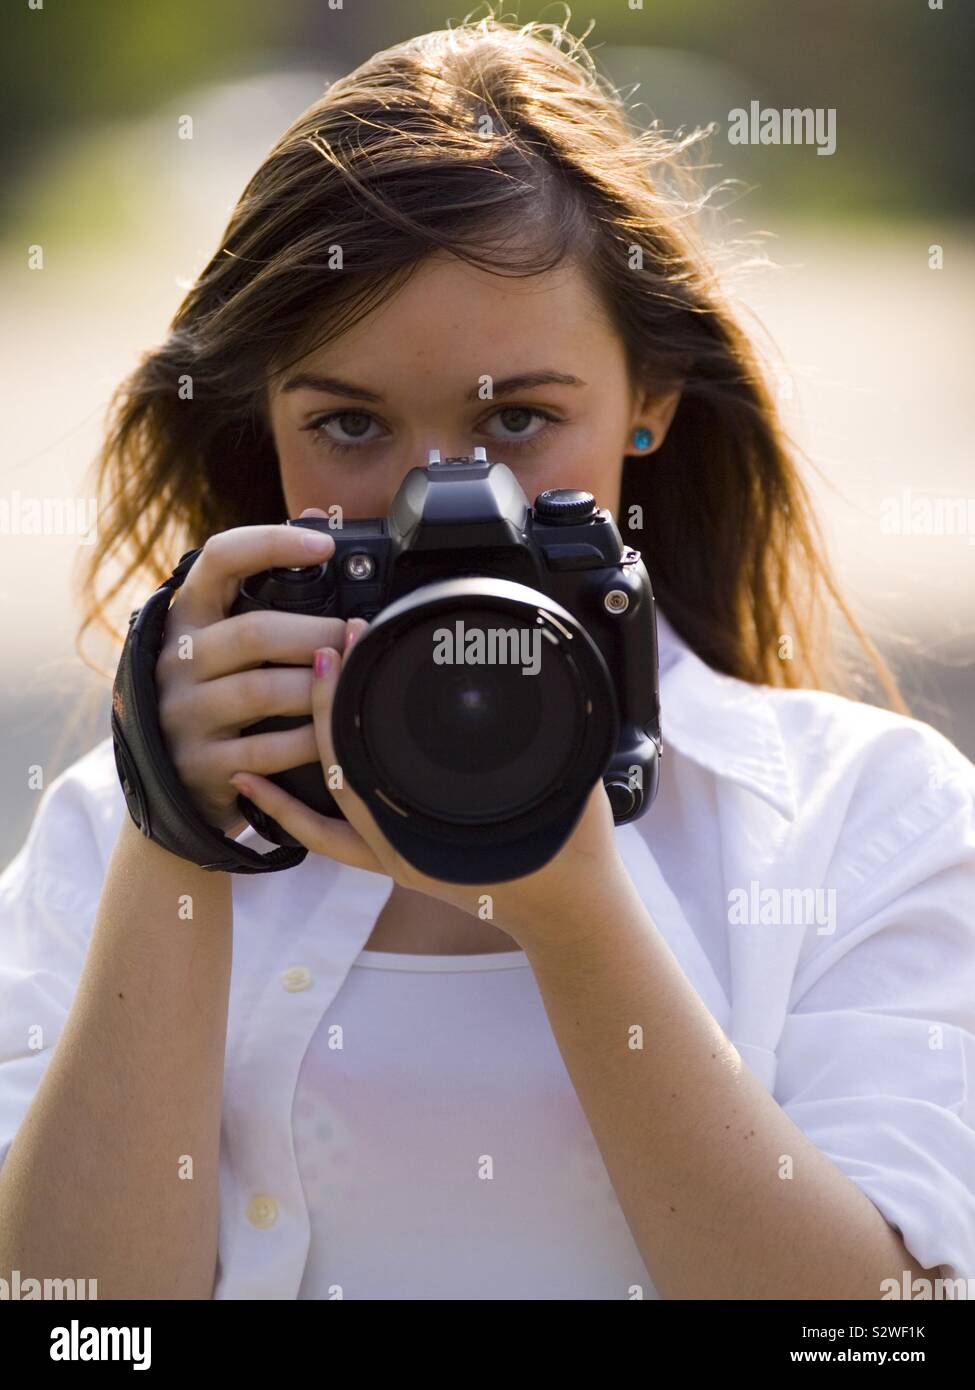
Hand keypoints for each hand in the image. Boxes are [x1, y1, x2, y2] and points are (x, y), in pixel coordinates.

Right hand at [156, 509, 346, 835]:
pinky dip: (307, 740)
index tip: (323, 545)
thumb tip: (318, 518)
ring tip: (348, 681)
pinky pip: (266, 750)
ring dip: (318, 687)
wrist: (175, 773)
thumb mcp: (225, 632)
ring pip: (262, 691)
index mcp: (188, 614)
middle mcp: (178, 659)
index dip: (272, 543)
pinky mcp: (200, 763)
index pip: (220, 558)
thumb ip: (268, 582)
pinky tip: (329, 732)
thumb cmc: (217, 687)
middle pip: (254, 632)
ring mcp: (184, 713)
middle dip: (317, 633)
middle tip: (354, 635)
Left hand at [229, 619, 633, 951]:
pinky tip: (256, 790)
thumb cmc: (569, 853)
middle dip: (322, 707)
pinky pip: (331, 840)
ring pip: (323, 814)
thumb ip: (548, 739)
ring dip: (293, 763)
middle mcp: (401, 847)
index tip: (344, 646)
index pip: (363, 759)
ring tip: (263, 716)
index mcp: (430, 829)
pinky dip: (290, 814)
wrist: (571, 912)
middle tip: (322, 650)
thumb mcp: (564, 783)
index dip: (343, 702)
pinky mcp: (395, 862)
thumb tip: (549, 680)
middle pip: (338, 772)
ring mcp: (393, 857)